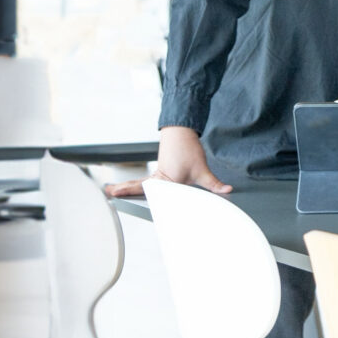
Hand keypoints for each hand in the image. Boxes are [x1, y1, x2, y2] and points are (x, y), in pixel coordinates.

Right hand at [105, 126, 229, 197]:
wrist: (181, 131)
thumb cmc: (188, 149)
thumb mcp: (202, 170)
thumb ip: (213, 183)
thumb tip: (227, 191)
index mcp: (166, 180)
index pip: (156, 196)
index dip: (147, 203)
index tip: (138, 206)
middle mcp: (158, 178)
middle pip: (141, 188)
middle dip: (126, 192)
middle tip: (110, 194)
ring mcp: (157, 174)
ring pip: (141, 184)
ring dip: (127, 188)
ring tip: (111, 191)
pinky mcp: (159, 172)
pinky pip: (145, 182)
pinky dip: (134, 185)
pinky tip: (127, 188)